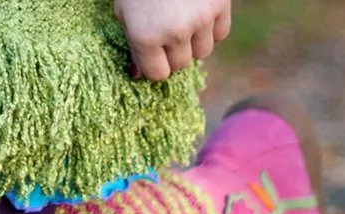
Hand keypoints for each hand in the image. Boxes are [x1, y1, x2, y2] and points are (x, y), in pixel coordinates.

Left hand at [115, 0, 231, 81]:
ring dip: (194, 42)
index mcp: (145, 37)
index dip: (155, 64)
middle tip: (168, 30)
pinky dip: (212, 29)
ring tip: (185, 20)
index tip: (154, 52)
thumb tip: (137, 75)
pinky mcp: (220, 4)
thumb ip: (133, 43)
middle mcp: (174, 33)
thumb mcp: (124, 9)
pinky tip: (201, 14)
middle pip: (180, 64)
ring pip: (202, 52)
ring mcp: (200, 19)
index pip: (158, 74)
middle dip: (173, 52)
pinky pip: (220, 34)